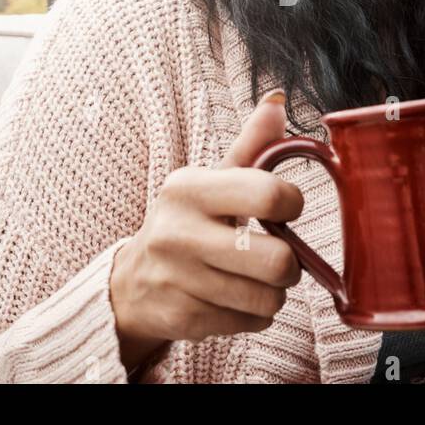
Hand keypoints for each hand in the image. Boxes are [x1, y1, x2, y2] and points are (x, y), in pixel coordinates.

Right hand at [109, 89, 303, 373]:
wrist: (132, 283)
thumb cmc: (186, 222)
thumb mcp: (211, 180)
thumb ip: (250, 146)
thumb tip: (278, 100)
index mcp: (189, 188)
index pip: (270, 194)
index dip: (292, 203)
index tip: (284, 209)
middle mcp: (178, 234)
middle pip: (278, 260)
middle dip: (289, 263)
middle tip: (276, 256)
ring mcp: (179, 280)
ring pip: (269, 298)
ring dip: (273, 292)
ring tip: (253, 278)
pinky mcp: (184, 320)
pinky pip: (252, 323)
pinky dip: (254, 315)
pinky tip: (233, 298)